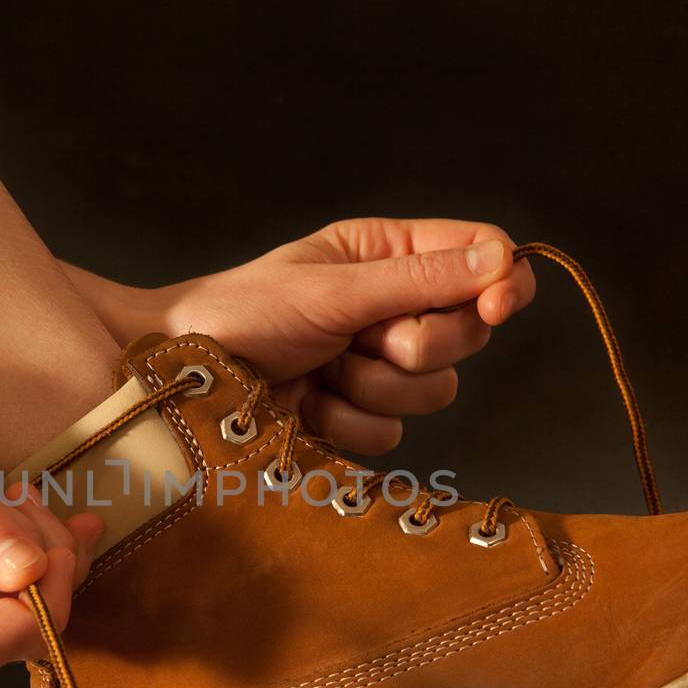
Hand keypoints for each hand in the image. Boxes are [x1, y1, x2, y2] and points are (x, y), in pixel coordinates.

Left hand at [69, 218, 535, 454]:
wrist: (184, 382)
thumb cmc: (241, 313)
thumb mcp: (333, 289)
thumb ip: (420, 279)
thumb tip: (502, 259)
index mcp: (389, 253)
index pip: (482, 255)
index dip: (503, 281)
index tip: (499, 305)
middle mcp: (392, 304)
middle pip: (468, 332)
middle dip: (416, 344)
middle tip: (361, 339)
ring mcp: (375, 363)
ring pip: (434, 391)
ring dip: (372, 387)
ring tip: (320, 370)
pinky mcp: (355, 414)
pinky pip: (392, 433)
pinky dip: (347, 423)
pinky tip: (306, 406)